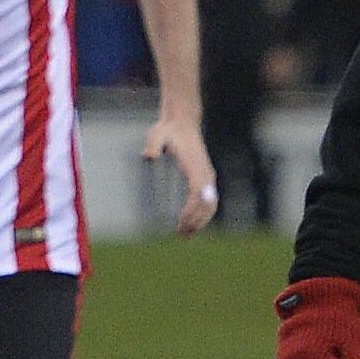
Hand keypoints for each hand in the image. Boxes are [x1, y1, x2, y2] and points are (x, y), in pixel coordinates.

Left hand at [143, 110, 219, 235]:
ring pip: (211, 205)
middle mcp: (205, 173)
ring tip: (186, 235)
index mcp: (195, 166)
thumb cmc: (168, 130)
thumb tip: (148, 155)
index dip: (191, 210)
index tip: (180, 221)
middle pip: (207, 204)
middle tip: (180, 235)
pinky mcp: (206, 177)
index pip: (197, 193)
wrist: (182, 122)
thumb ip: (153, 144)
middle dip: (196, 221)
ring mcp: (208, 175)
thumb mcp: (156, 134)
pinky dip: (204, 215)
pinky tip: (193, 225)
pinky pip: (209, 200)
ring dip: (201, 221)